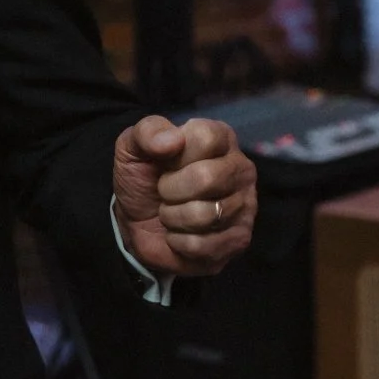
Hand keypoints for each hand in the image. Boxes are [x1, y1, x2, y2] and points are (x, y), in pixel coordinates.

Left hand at [114, 117, 256, 275]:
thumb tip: (173, 140)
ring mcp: (245, 205)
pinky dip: (179, 242)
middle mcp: (240, 168)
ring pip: (206, 215)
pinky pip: (205, 246)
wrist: (140, 221)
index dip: (175, 156)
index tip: (163, 164)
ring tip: (170, 212)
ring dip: (173, 217)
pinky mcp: (239, 240)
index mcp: (220, 136)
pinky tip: (177, 235)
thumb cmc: (144, 176)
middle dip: (171, 190)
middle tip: (163, 192)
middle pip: (207, 178)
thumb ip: (147, 133)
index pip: (205, 138)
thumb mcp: (133, 146)